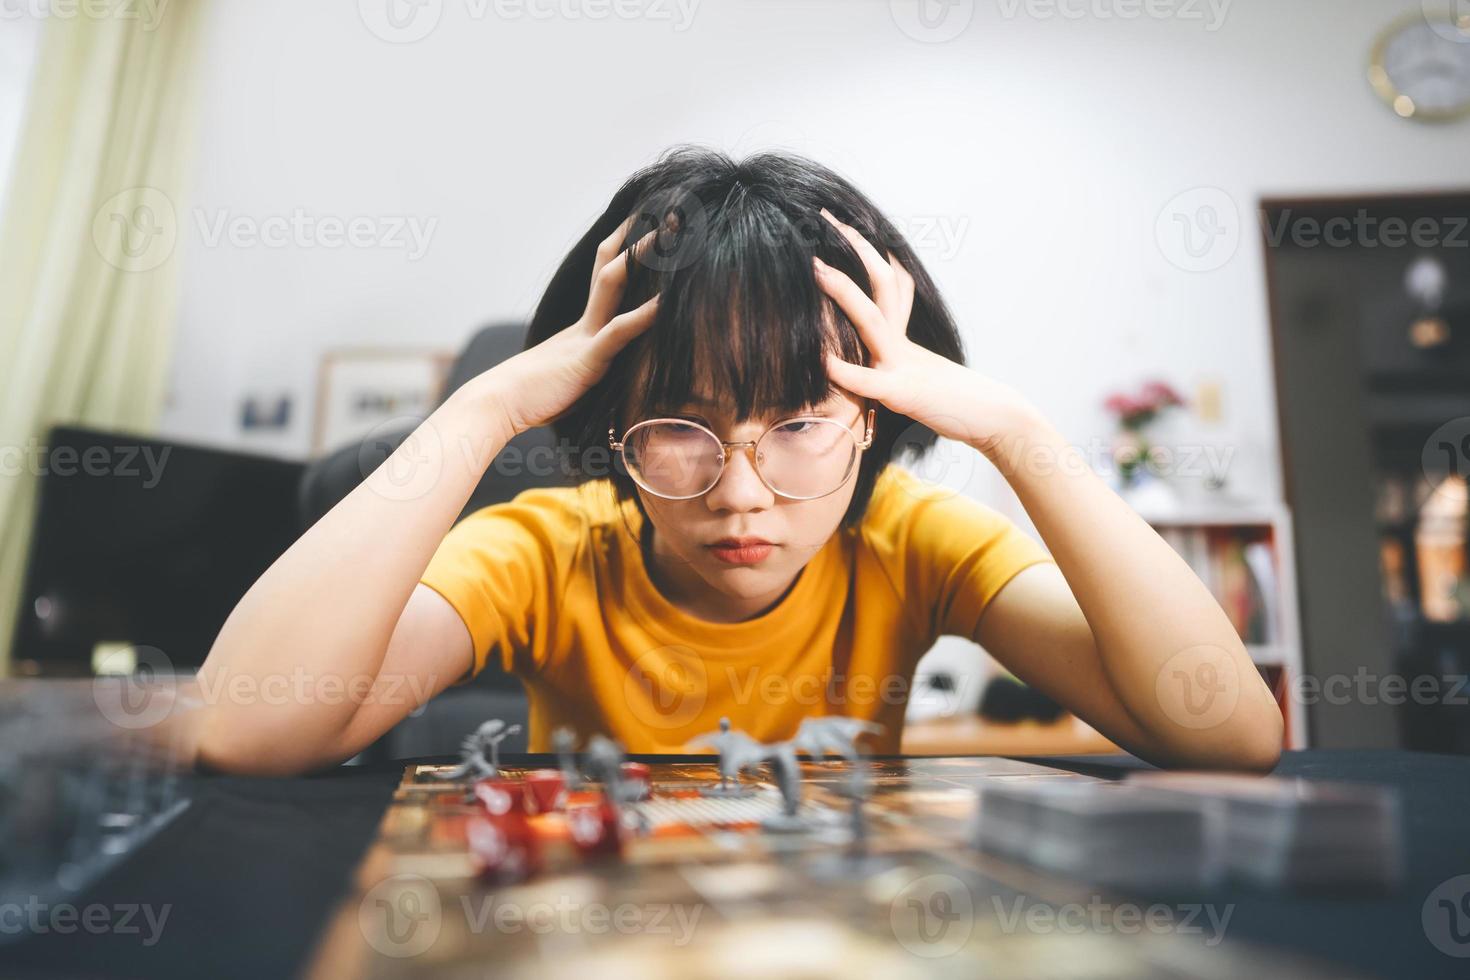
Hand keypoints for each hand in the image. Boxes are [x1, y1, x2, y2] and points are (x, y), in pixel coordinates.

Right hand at [485, 215, 660, 437]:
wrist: (497, 404)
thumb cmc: (530, 398)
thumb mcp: (567, 377)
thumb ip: (586, 366)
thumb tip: (596, 370)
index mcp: (581, 326)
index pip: (606, 277)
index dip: (626, 250)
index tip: (647, 227)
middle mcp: (584, 323)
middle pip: (610, 266)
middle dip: (637, 238)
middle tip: (667, 215)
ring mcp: (585, 337)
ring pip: (613, 284)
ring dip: (640, 258)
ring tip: (669, 235)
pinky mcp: (587, 360)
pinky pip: (618, 331)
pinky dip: (643, 316)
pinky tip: (666, 302)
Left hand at [815, 209, 1036, 454]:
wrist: (992, 418)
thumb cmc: (955, 403)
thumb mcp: (918, 375)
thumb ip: (891, 364)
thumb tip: (869, 359)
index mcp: (903, 337)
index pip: (886, 282)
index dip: (864, 252)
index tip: (842, 224)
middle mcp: (901, 343)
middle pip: (880, 284)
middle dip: (853, 250)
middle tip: (826, 220)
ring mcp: (902, 365)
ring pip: (871, 321)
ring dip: (844, 293)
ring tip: (817, 269)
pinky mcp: (902, 394)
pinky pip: (869, 380)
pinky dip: (845, 370)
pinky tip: (823, 360)